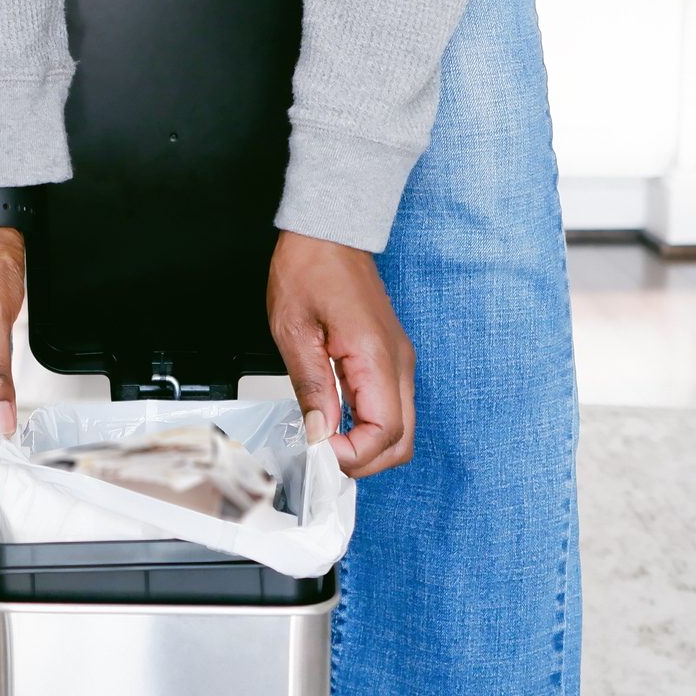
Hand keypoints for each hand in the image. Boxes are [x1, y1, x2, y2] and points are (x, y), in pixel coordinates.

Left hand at [266, 231, 415, 477]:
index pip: (383, 434)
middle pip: (401, 443)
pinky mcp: (390, 361)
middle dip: (363, 462)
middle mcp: (398, 364)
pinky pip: (390, 410)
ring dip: (365, 448)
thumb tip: (318, 434)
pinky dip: (367, 428)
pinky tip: (335, 422)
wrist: (329, 232)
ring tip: (324, 441)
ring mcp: (398, 363)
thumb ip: (311, 388)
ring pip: (399, 431)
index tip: (317, 452)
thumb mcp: (295, 332)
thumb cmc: (310, 268)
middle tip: (322, 457)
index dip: (351, 456)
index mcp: (376, 358)